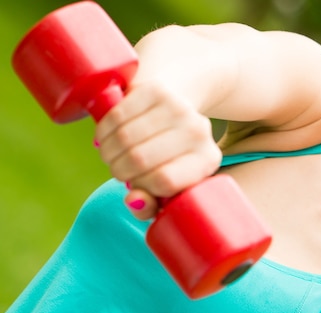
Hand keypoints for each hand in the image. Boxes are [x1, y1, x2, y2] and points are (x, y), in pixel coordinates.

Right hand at [94, 81, 221, 219]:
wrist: (178, 103)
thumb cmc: (168, 156)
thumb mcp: (167, 187)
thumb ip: (151, 205)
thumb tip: (133, 201)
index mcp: (207, 161)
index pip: (164, 181)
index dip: (141, 186)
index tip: (136, 184)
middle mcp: (199, 132)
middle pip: (140, 159)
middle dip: (119, 170)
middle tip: (118, 169)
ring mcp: (179, 108)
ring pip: (124, 138)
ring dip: (107, 151)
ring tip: (110, 154)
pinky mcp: (156, 90)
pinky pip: (116, 115)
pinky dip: (103, 130)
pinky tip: (106, 136)